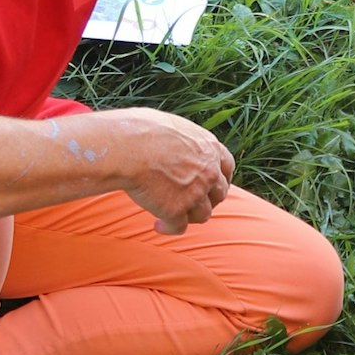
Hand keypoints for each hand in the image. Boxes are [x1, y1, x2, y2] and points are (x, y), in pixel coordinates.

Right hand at [106, 108, 235, 233]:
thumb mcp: (172, 126)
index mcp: (209, 149)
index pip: (227, 168)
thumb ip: (182, 140)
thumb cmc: (140, 130)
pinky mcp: (176, 210)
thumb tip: (174, 144)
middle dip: (207, 200)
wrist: (127, 147)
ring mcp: (195, 193)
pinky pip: (178, 228)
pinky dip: (169, 228)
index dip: (220, 179)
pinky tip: (158, 226)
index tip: (212, 186)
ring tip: (171, 215)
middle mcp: (209, 172)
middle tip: (190, 202)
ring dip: (189, 215)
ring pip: (203, 214)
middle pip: (218, 194)